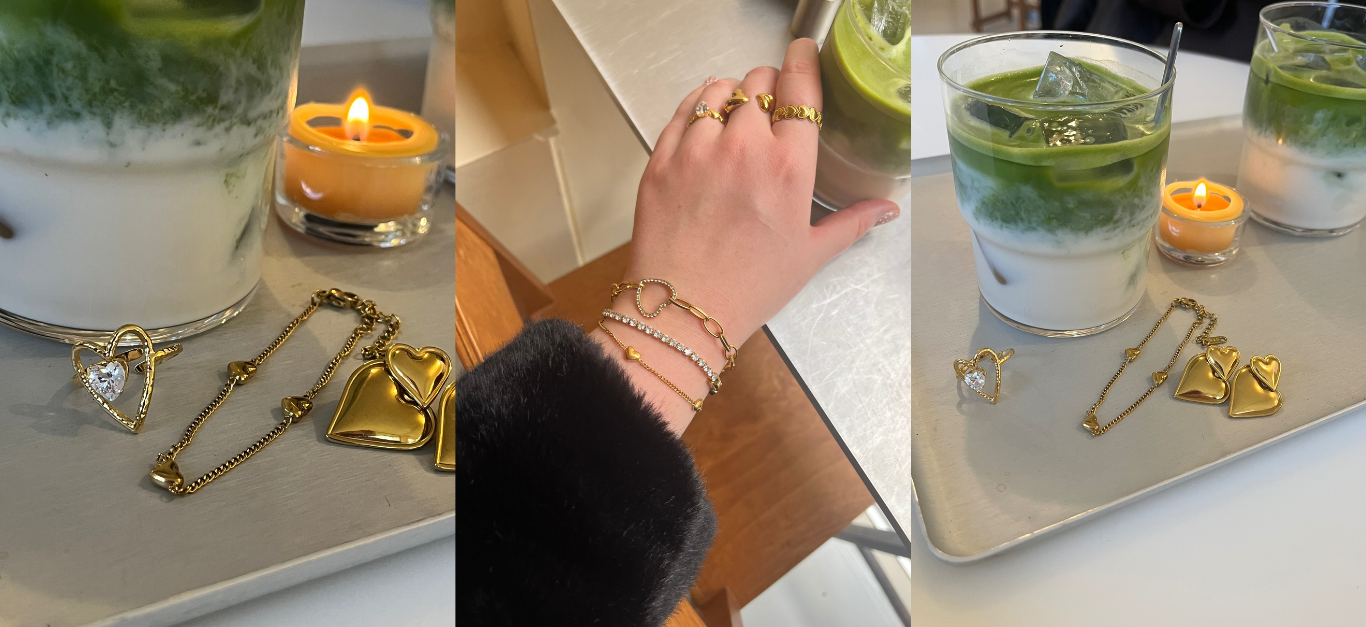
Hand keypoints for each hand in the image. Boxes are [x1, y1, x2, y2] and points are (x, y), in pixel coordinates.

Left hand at [591, 39, 899, 433]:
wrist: (683, 311)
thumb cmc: (750, 287)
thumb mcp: (810, 255)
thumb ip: (851, 222)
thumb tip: (887, 208)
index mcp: (789, 165)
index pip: (799, 88)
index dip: (802, 62)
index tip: (802, 51)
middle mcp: (744, 146)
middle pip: (757, 82)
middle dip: (767, 85)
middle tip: (770, 102)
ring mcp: (698, 149)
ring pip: (716, 91)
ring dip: (730, 93)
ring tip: (734, 111)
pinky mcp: (661, 159)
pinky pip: (681, 112)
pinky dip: (695, 107)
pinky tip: (703, 118)